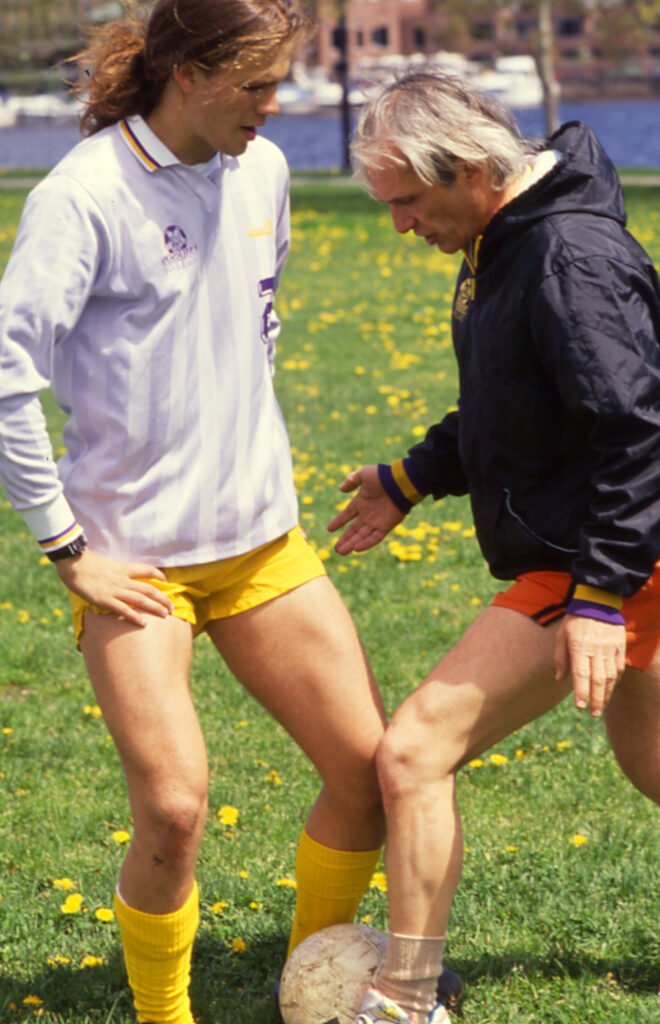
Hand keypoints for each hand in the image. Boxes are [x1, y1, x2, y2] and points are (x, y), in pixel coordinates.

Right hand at [54, 549, 173, 627]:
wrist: (73, 563)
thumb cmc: (84, 562)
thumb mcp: (104, 563)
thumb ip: (113, 570)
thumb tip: (115, 575)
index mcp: (123, 567)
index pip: (147, 569)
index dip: (158, 575)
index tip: (165, 581)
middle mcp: (123, 579)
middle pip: (149, 588)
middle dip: (162, 598)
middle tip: (172, 607)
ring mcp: (115, 590)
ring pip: (141, 599)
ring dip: (155, 608)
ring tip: (166, 615)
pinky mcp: (105, 600)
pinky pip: (124, 609)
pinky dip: (135, 617)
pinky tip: (144, 624)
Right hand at [327, 464, 404, 554]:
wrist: (401, 482)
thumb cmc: (383, 476)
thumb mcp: (364, 473)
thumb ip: (351, 480)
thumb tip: (340, 489)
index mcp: (361, 501)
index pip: (347, 514)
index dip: (338, 522)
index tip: (329, 529)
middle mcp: (368, 513)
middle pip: (354, 530)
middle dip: (345, 539)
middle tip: (336, 549)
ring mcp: (377, 521)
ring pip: (362, 536)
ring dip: (352, 544)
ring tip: (341, 552)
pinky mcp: (386, 526)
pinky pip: (375, 538)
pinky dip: (366, 543)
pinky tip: (356, 549)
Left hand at [554, 614, 625, 716]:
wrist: (597, 601)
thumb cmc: (574, 619)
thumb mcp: (561, 635)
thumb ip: (560, 657)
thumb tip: (560, 679)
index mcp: (579, 646)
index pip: (581, 674)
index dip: (580, 691)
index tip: (579, 706)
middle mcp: (596, 649)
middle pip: (598, 679)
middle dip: (596, 699)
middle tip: (592, 714)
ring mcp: (610, 648)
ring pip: (611, 676)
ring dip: (606, 693)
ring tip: (600, 706)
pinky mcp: (619, 646)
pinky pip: (619, 667)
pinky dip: (615, 681)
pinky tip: (610, 689)